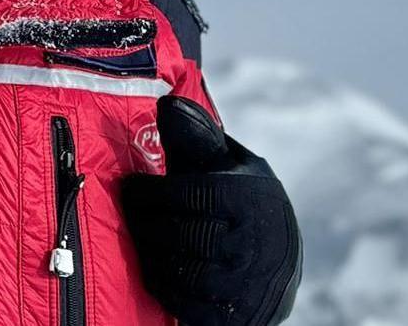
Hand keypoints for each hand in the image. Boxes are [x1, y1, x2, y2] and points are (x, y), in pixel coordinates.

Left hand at [121, 95, 301, 325]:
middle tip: (127, 213)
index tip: (130, 188)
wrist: (281, 264)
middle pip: (179, 234)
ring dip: (149, 252)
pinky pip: (182, 300)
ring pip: (178, 269)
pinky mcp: (233, 314)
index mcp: (252, 199)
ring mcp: (244, 284)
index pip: (189, 196)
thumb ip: (198, 138)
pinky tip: (155, 265)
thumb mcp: (232, 165)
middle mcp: (252, 243)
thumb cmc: (246, 202)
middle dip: (144, 223)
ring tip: (139, 237)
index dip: (151, 193)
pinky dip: (161, 283)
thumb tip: (167, 103)